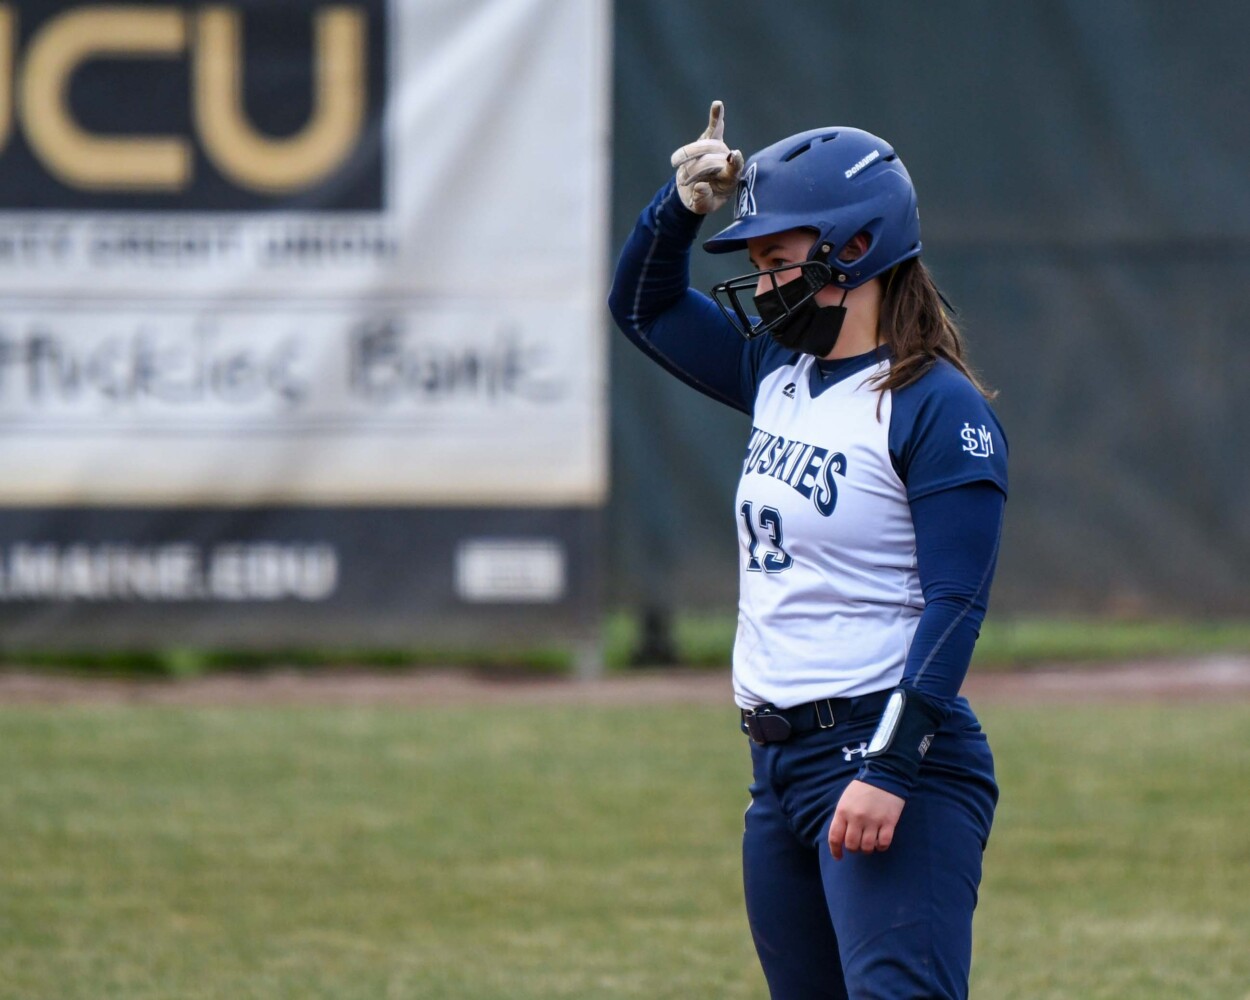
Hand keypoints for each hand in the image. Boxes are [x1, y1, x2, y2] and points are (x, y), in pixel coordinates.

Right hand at [670, 100, 744, 214]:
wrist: (693, 190)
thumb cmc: (702, 200)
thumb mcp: (701, 208)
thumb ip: (701, 200)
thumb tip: (701, 186)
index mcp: (730, 179)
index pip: (735, 169)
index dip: (735, 162)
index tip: (734, 155)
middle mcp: (727, 161)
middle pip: (710, 159)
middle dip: (694, 170)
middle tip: (684, 181)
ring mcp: (719, 149)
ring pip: (701, 147)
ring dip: (687, 155)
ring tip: (676, 165)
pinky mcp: (709, 140)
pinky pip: (714, 127)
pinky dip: (715, 116)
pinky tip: (717, 104)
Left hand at [827, 780, 905, 860]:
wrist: (884, 775)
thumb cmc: (863, 788)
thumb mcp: (846, 799)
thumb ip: (842, 817)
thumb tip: (841, 837)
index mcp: (843, 811)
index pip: (835, 837)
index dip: (835, 850)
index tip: (838, 856)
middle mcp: (856, 818)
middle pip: (851, 845)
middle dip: (853, 849)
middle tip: (857, 846)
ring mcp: (873, 820)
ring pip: (867, 847)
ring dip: (867, 849)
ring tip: (869, 844)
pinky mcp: (889, 822)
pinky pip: (883, 843)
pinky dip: (881, 847)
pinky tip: (880, 842)